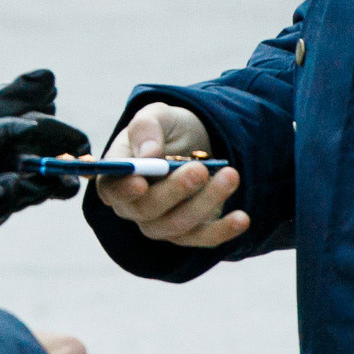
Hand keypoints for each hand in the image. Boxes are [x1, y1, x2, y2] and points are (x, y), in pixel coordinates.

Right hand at [92, 102, 247, 248]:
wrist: (197, 142)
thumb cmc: (168, 129)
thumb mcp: (156, 115)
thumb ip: (145, 128)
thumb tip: (148, 154)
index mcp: (116, 177)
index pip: (112, 190)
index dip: (123, 190)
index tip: (140, 182)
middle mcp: (134, 207)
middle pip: (147, 210)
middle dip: (175, 191)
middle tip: (199, 170)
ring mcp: (161, 224)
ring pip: (178, 225)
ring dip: (205, 203)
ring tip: (230, 176)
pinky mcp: (190, 233)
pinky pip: (203, 238)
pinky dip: (223, 230)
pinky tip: (242, 217)